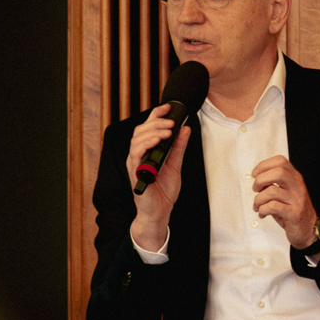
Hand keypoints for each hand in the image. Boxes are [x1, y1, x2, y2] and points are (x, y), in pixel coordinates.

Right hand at [125, 105, 190, 249]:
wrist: (160, 211)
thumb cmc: (163, 190)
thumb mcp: (176, 164)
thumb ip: (179, 147)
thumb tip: (185, 129)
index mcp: (147, 151)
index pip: (147, 128)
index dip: (155, 115)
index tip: (167, 107)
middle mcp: (138, 155)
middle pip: (140, 131)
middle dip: (156, 122)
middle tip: (171, 122)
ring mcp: (134, 163)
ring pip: (137, 140)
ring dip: (152, 132)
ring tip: (167, 131)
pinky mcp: (134, 172)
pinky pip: (135, 155)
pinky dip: (146, 145)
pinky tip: (157, 141)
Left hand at [250, 155, 319, 249]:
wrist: (308, 228)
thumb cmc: (292, 210)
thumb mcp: (286, 192)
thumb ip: (274, 184)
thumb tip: (257, 179)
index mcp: (295, 178)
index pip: (280, 161)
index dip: (264, 165)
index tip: (255, 174)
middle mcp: (297, 187)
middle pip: (278, 172)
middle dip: (260, 180)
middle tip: (256, 189)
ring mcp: (297, 200)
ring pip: (272, 191)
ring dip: (258, 200)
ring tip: (258, 206)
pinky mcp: (294, 214)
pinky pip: (273, 207)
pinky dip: (262, 210)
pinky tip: (263, 213)